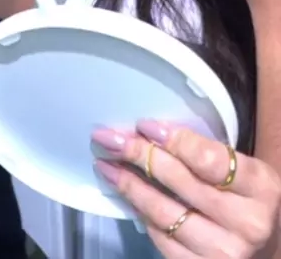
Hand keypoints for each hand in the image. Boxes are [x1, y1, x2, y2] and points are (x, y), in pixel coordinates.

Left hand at [92, 123, 280, 258]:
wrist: (266, 248)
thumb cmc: (248, 199)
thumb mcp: (243, 170)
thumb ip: (208, 153)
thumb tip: (151, 132)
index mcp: (260, 187)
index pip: (209, 160)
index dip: (174, 140)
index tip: (144, 125)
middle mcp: (246, 224)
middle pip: (180, 182)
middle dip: (139, 155)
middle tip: (111, 139)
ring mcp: (224, 253)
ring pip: (164, 213)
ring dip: (129, 186)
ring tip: (106, 166)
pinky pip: (162, 239)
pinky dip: (141, 213)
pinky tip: (128, 195)